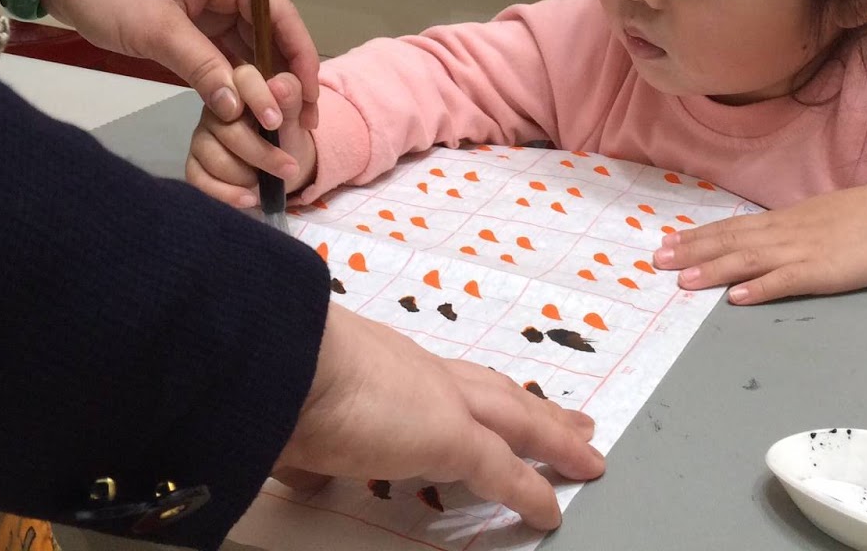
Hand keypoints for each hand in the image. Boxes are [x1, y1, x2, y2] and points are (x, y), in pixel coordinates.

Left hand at [41, 0, 318, 126]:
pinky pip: (223, 54)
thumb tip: (239, 110)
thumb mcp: (157, 29)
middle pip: (271, 36)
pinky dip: (232, 81)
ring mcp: (211, 4)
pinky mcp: (192, 23)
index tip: (307, 102)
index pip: (281, 17)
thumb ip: (202, 69)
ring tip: (275, 127)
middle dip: (283, 80)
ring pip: (248, 49)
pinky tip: (245, 111)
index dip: (300, 60)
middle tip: (295, 126)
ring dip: (259, 85)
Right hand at [187, 65, 315, 207]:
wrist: (284, 168)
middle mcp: (215, 108)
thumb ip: (291, 99)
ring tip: (265, 183)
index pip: (241, 80)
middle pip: (229, 130)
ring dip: (245, 177)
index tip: (276, 123)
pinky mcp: (194, 164)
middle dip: (262, 154)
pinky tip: (248, 199)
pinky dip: (226, 194)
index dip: (258, 98)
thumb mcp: (297, 117)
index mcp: (241, 87)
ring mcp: (202, 137)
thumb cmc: (289, 135)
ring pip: (214, 157)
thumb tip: (279, 86)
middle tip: (289, 169)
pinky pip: (199, 180)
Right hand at [277, 307, 604, 529]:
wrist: (288, 357)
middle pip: (500, 392)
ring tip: (585, 454)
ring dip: (554, 437)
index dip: (485, 390)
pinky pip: (505, 471)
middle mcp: (425, 374)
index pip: (452, 379)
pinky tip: (550, 510)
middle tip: (575, 421)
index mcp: (391, 362)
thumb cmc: (281, 371)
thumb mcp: (298, 405)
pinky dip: (531, 491)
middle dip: (539, 409)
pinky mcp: (452, 437)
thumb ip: (312, 435)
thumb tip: (301, 462)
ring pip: (518, 420)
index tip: (505, 396)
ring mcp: (443, 403)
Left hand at [653, 181, 866, 303]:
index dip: (698, 235)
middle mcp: (784, 232)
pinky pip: (786, 280)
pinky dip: (760, 288)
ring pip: (749, 259)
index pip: (732, 227)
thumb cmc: (860, 219)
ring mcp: (801, 251)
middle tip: (657, 260)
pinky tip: (736, 298)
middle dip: (692, 251)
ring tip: (683, 280)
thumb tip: (758, 240)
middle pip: (730, 241)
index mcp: (782, 221)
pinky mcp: (822, 271)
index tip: (668, 241)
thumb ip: (786, 230)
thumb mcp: (814, 219)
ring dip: (713, 269)